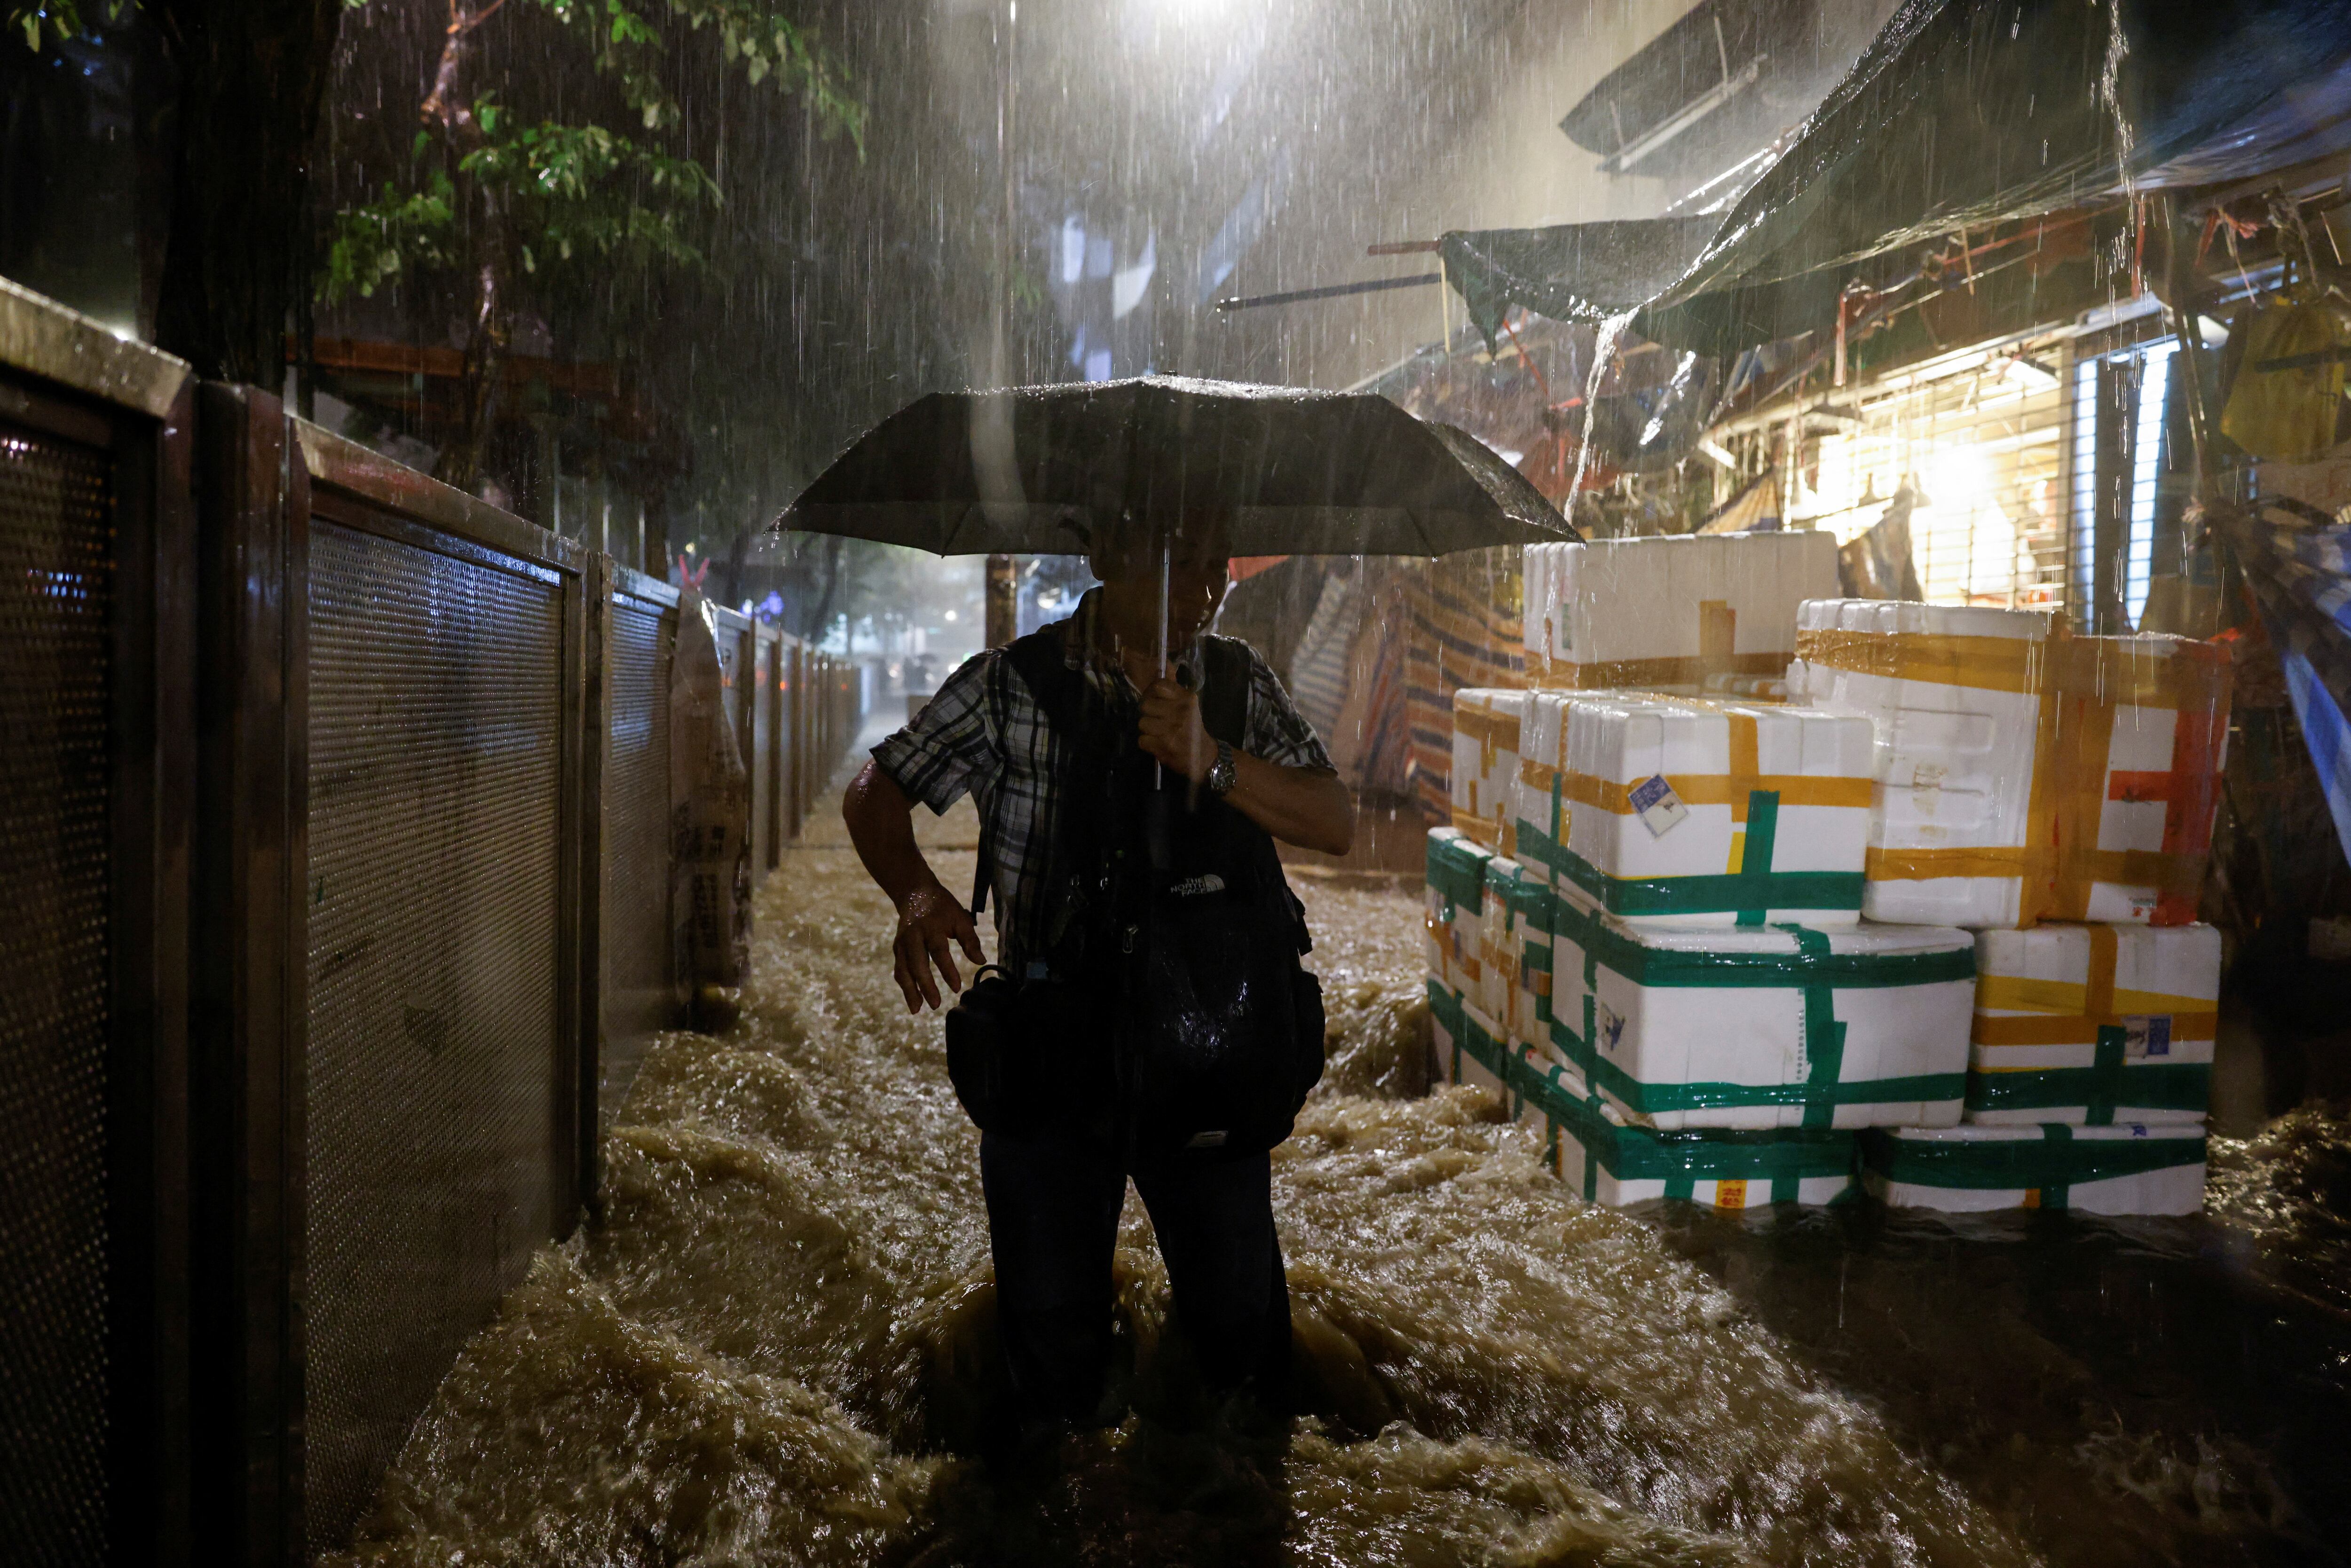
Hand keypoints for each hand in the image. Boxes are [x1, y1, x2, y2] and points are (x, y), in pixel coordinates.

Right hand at [892, 882, 984, 1013]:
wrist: (914, 892)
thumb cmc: (942, 907)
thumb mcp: (960, 918)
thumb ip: (970, 940)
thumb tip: (980, 962)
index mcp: (930, 927)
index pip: (939, 951)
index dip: (947, 970)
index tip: (957, 987)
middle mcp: (912, 936)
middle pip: (917, 963)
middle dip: (925, 985)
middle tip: (936, 1005)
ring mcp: (901, 943)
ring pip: (903, 969)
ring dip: (909, 990)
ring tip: (918, 1010)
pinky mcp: (897, 948)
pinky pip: (899, 969)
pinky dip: (905, 985)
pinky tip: (913, 1000)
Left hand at [1138, 676, 1215, 782]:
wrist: (1204, 757)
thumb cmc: (1192, 728)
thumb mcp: (1187, 704)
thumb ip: (1173, 686)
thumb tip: (1165, 663)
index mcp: (1186, 698)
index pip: (1158, 686)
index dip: (1152, 693)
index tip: (1156, 701)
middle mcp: (1179, 712)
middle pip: (1145, 705)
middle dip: (1149, 714)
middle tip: (1158, 720)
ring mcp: (1171, 729)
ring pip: (1142, 723)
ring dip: (1148, 730)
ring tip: (1160, 733)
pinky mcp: (1164, 746)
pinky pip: (1142, 740)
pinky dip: (1148, 744)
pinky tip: (1159, 744)